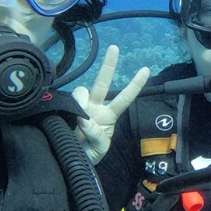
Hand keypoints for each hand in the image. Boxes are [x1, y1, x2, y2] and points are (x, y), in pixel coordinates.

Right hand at [71, 45, 148, 164]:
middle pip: (102, 83)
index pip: (124, 98)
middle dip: (109, 65)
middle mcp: (94, 108)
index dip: (135, 85)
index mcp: (108, 116)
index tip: (146, 69)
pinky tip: (65, 118)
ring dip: (80, 100)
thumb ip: (96, 135)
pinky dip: (67, 107)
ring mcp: (79, 107)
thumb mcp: (99, 149)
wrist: (69, 163)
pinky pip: (65, 102)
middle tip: (115, 47)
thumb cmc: (89, 154)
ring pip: (81, 91)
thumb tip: (85, 118)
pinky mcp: (64, 110)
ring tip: (78, 122)